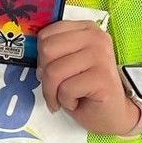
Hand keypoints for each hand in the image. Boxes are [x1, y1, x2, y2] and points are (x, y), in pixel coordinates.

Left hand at [37, 19, 139, 136]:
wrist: (110, 113)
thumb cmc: (85, 89)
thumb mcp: (66, 63)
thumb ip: (53, 51)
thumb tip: (30, 52)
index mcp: (85, 29)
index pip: (46, 35)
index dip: (42, 58)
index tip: (51, 71)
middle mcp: (95, 37)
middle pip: (47, 50)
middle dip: (45, 75)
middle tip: (57, 86)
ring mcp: (101, 56)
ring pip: (54, 72)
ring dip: (54, 92)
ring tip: (67, 97)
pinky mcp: (102, 77)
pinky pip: (66, 89)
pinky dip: (66, 102)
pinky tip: (78, 102)